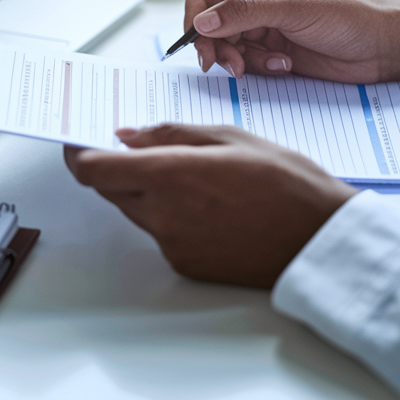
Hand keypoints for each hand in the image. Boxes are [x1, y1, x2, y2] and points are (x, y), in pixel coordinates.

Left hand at [64, 124, 357, 287]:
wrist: (320, 242)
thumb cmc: (288, 184)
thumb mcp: (231, 137)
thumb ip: (171, 135)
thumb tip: (128, 136)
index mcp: (170, 174)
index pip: (93, 169)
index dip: (78, 153)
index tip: (79, 140)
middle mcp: (162, 214)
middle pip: (110, 189)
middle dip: (117, 167)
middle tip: (141, 149)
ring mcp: (172, 244)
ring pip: (135, 210)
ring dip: (145, 191)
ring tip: (194, 175)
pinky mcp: (185, 265)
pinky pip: (161, 234)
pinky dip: (170, 216)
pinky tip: (210, 205)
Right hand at [185, 0, 399, 82]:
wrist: (384, 48)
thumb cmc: (352, 14)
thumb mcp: (295, 9)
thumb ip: (245, 13)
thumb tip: (202, 21)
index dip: (197, 0)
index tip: (196, 28)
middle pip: (210, 10)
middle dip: (212, 37)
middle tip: (215, 61)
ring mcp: (263, 17)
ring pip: (223, 37)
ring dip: (235, 56)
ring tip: (255, 66)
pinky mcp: (270, 44)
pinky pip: (243, 56)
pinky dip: (255, 65)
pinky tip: (282, 64)